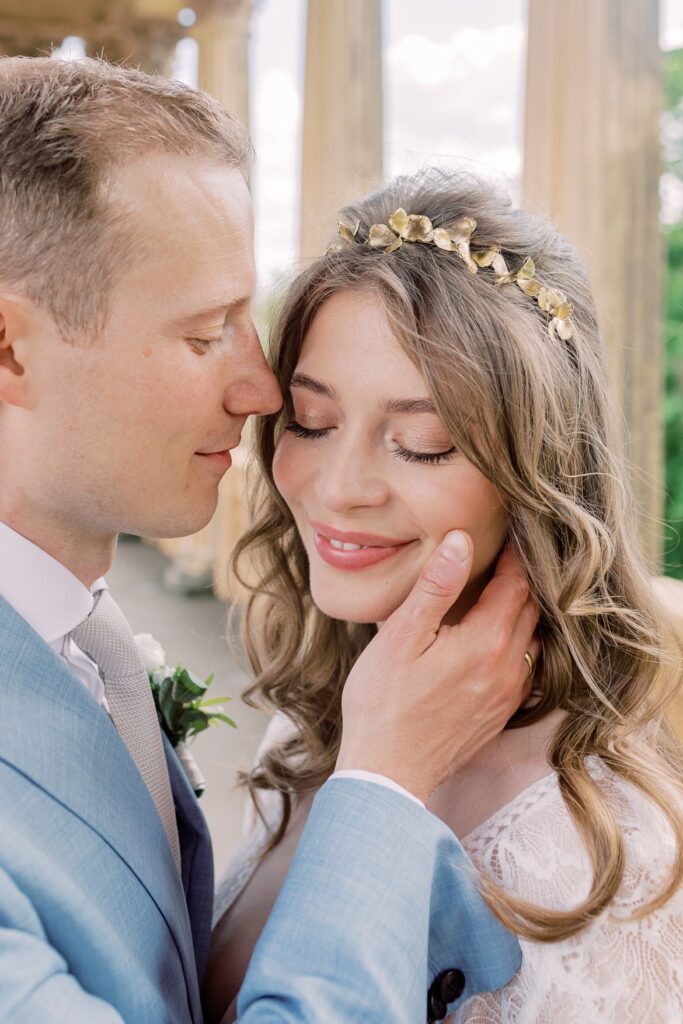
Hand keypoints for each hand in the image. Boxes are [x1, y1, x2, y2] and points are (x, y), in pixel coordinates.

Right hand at [336, 531, 539, 801]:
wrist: (388, 773)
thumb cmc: (383, 703)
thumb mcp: (401, 636)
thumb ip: (435, 587)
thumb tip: (461, 542)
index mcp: (486, 643)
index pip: (516, 584)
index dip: (514, 556)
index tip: (506, 534)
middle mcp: (508, 668)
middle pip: (531, 610)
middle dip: (522, 579)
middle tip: (507, 555)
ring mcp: (508, 695)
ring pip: (533, 640)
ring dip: (523, 612)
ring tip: (503, 590)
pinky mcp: (501, 714)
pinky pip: (525, 668)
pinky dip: (518, 643)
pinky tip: (496, 637)